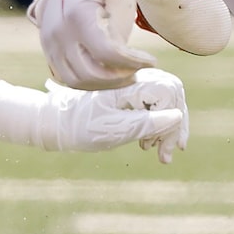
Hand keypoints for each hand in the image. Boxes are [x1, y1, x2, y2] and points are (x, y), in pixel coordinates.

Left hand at [0, 70, 189, 161]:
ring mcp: (132, 86)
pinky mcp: (128, 95)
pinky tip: (148, 143)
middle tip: (168, 154)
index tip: (166, 147)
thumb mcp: (114, 130)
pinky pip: (152, 105)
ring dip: (166, 126)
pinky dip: (154, 124)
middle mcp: (133, 79)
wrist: (56, 123)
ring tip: (156, 152)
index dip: (174, 120)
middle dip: (174, 125)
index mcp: (129, 83)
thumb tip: (177, 115)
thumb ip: (145, 123)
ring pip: (164, 100)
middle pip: (171, 94)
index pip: (169, 92)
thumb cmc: (81, 127)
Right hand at [27, 0, 152, 88]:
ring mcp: (49, 41)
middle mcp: (59, 33)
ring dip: (102, 84)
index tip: (151, 61)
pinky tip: (105, 71)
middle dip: (119, 78)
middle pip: (91, 74)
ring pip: (76, 81)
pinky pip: (65, 75)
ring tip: (123, 74)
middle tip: (138, 71)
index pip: (108, 55)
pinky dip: (87, 79)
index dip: (133, 63)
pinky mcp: (47, 45)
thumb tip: (122, 61)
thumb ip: (119, 30)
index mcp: (78, 16)